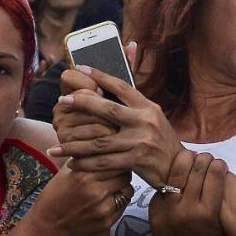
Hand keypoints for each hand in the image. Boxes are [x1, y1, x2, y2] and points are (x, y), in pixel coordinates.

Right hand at [37, 162, 130, 235]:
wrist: (50, 223)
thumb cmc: (57, 193)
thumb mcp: (66, 171)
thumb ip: (84, 157)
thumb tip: (103, 143)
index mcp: (84, 174)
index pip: (113, 160)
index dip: (117, 158)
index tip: (116, 157)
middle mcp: (95, 190)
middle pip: (124, 174)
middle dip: (123, 171)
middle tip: (119, 170)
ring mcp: (102, 207)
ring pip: (128, 189)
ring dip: (123, 186)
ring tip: (114, 185)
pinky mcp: (107, 221)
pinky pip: (124, 205)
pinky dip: (120, 200)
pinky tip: (110, 198)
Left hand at [53, 66, 182, 188]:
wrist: (180, 169)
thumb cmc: (161, 140)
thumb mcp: (153, 116)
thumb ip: (134, 100)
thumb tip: (125, 66)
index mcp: (147, 107)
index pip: (121, 86)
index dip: (100, 77)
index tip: (80, 69)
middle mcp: (144, 121)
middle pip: (107, 110)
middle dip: (82, 104)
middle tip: (62, 101)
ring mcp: (140, 141)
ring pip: (100, 142)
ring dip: (75, 145)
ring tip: (55, 148)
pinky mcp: (137, 161)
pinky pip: (104, 163)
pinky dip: (86, 164)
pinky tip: (72, 164)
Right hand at [149, 152, 230, 235]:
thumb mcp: (160, 222)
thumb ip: (163, 200)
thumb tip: (172, 172)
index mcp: (157, 208)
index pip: (166, 174)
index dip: (178, 161)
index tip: (186, 157)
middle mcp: (170, 208)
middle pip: (182, 169)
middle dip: (193, 157)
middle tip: (200, 155)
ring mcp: (189, 210)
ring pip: (199, 172)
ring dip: (207, 160)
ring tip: (211, 159)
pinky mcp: (208, 214)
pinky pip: (214, 183)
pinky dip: (218, 170)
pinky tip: (221, 165)